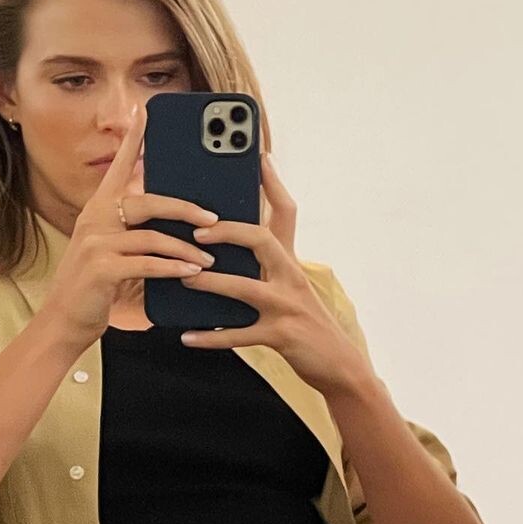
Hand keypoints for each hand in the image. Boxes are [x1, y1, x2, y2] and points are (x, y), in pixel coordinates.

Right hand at [43, 103, 219, 350]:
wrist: (64, 321)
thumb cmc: (95, 286)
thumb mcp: (112, 249)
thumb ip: (136, 230)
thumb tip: (175, 215)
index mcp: (99, 209)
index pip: (119, 167)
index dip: (133, 140)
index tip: (146, 113)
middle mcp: (95, 219)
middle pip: (148, 201)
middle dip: (185, 209)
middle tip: (213, 217)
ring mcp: (96, 243)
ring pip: (152, 236)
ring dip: (185, 248)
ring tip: (209, 258)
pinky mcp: (101, 268)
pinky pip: (147, 263)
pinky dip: (173, 268)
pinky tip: (190, 273)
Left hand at [178, 152, 366, 398]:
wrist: (340, 366)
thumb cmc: (308, 323)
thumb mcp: (292, 287)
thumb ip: (267, 265)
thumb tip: (230, 248)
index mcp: (290, 262)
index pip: (285, 213)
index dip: (273, 184)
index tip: (258, 157)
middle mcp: (291, 277)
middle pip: (262, 239)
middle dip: (228, 232)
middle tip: (197, 232)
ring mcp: (287, 307)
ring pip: (244, 288)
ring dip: (210, 284)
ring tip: (183, 280)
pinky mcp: (281, 336)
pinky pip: (239, 334)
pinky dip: (212, 336)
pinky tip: (187, 336)